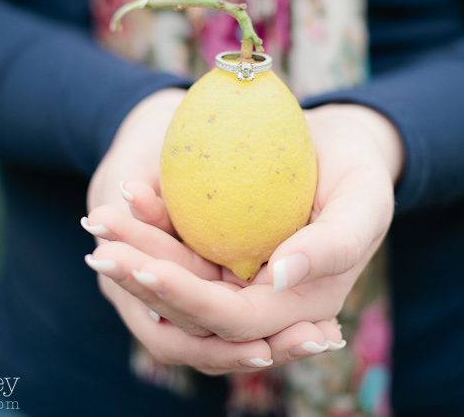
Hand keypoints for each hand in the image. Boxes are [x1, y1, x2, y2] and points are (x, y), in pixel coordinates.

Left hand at [86, 102, 402, 359]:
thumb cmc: (361, 171)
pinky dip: (151, 225)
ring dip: (136, 254)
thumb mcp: (364, 201)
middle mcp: (263, 299)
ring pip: (179, 278)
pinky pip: (179, 246)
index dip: (187, 301)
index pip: (234, 319)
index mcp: (300, 305)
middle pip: (193, 307)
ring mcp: (239, 275)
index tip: (143, 271)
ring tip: (98, 221)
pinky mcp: (222, 248)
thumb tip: (278, 277)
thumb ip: (335, 245)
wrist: (344, 145)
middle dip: (144, 281)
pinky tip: (125, 196)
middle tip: (100, 250)